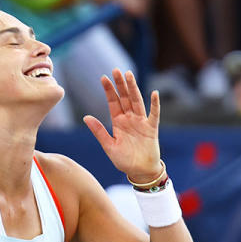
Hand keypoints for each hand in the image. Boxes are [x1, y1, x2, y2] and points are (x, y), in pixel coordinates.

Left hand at [83, 69, 162, 183]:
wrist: (140, 172)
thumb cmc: (124, 161)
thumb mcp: (109, 146)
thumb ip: (99, 131)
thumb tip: (86, 117)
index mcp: (118, 122)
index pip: (113, 102)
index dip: (109, 90)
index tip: (103, 78)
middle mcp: (129, 119)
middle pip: (125, 98)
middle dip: (120, 84)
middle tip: (116, 70)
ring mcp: (141, 122)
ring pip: (137, 101)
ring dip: (133, 88)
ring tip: (129, 75)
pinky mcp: (151, 129)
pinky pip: (154, 114)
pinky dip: (154, 104)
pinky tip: (154, 94)